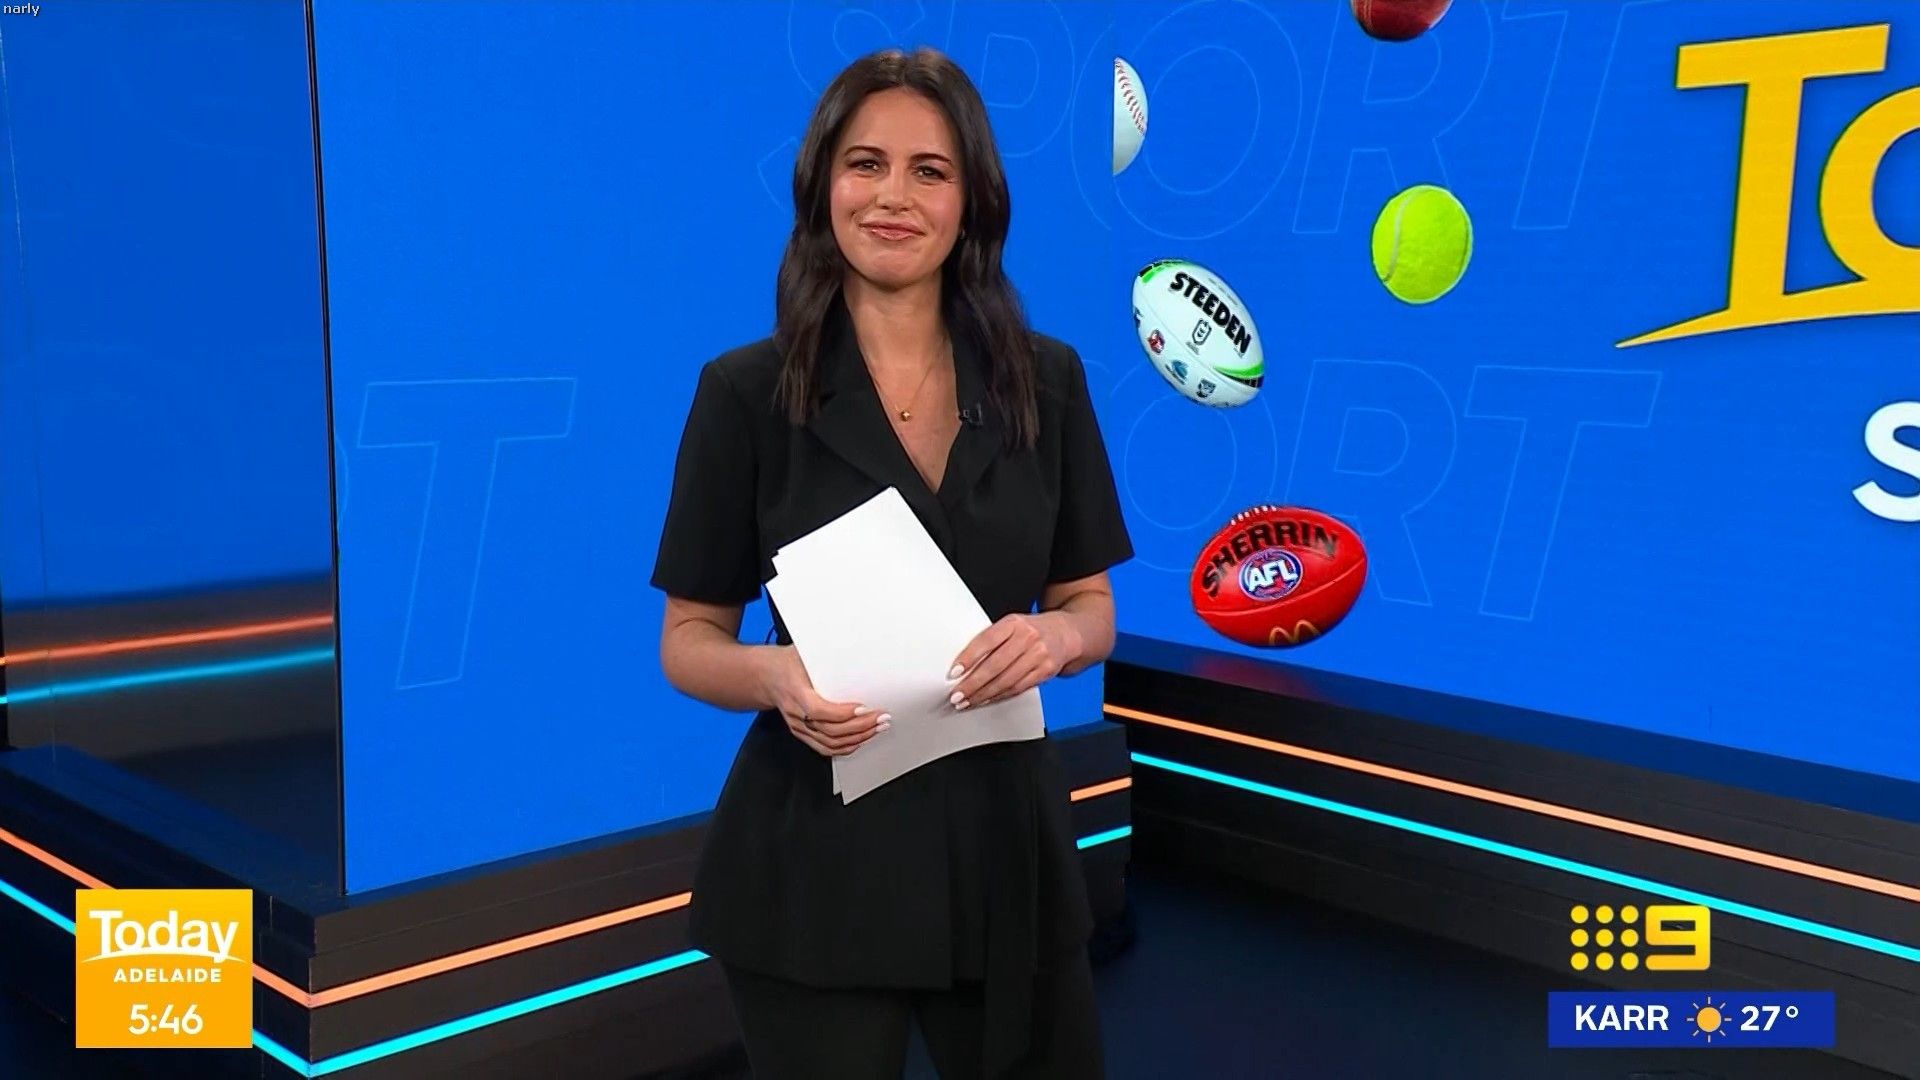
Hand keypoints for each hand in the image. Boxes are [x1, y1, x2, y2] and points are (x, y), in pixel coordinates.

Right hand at [755, 645, 888, 756]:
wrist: (764, 676)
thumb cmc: (785, 662)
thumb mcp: (802, 652)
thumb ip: (826, 654)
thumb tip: (854, 646)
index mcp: (795, 691)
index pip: (819, 710)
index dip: (843, 714)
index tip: (864, 708)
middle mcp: (796, 713)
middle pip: (830, 730)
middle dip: (860, 727)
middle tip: (881, 718)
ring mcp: (798, 726)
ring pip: (830, 743)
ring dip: (857, 738)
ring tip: (876, 729)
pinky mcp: (802, 733)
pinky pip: (824, 748)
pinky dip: (844, 748)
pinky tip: (859, 741)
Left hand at [947, 613, 1081, 710]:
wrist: (1066, 634)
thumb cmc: (1031, 630)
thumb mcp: (1012, 625)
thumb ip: (992, 640)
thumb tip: (964, 665)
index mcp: (1014, 622)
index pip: (987, 640)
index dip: (969, 657)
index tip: (954, 672)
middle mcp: (1028, 638)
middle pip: (995, 665)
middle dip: (973, 684)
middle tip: (956, 695)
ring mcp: (1039, 655)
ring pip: (1006, 680)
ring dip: (984, 694)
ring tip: (967, 702)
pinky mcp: (1045, 671)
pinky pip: (1018, 688)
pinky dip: (999, 696)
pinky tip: (986, 700)